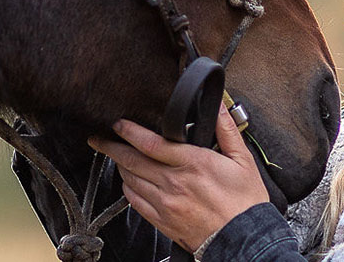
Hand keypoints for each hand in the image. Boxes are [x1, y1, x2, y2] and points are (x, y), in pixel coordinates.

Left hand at [88, 103, 269, 251]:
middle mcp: (174, 183)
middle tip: (98, 138)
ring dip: (119, 166)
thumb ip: (226, 130)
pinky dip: (127, 189)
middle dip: (111, 146)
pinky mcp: (162, 221)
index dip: (129, 131)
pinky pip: (134, 202)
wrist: (243, 238)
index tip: (118, 124)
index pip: (151, 143)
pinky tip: (130, 182)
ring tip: (115, 157)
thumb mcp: (243, 160)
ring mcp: (165, 204)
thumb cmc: (244, 201)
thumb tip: (218, 106)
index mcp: (192, 164)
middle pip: (131, 161)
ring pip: (130, 180)